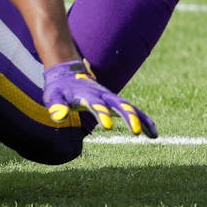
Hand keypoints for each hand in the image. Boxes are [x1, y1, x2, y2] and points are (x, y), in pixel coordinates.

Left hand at [42, 60, 156, 136]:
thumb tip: (58, 118)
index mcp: (86, 94)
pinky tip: (153, 133)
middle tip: (135, 131)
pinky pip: (133, 111)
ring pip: (129, 107)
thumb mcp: (53, 96)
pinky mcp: (115, 102)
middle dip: (127, 116)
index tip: (107, 126)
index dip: (101, 113)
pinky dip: (143, 120)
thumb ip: (56, 106)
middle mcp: (102, 94)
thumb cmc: (59, 89)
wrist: (67, 72)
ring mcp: (111, 97)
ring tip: (152, 134)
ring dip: (140, 119)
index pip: (95, 103)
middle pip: (118, 104)